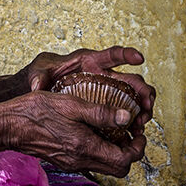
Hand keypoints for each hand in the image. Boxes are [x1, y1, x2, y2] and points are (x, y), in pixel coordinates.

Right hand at [0, 90, 146, 177]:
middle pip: (118, 169)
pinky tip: (93, 130)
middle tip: (130, 132)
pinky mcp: (64, 159)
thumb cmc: (36, 112)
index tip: (138, 131)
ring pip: (105, 165)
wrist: (8, 126)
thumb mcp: (71, 104)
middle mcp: (81, 161)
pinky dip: (99, 149)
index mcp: (86, 148)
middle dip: (130, 152)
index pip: (125, 161)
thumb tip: (127, 118)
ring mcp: (71, 162)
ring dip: (115, 151)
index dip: (138, 148)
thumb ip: (101, 113)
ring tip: (114, 128)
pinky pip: (90, 160)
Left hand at [26, 45, 154, 133]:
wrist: (41, 87)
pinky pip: (122, 112)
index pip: (112, 54)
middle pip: (130, 79)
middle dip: (143, 91)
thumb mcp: (39, 71)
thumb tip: (38, 85)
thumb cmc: (43, 73)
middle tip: (147, 105)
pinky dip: (130, 120)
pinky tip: (133, 131)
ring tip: (143, 121)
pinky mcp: (104, 105)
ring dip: (141, 108)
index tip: (140, 58)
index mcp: (90, 61)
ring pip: (132, 97)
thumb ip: (39, 75)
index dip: (127, 54)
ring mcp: (106, 91)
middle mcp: (103, 75)